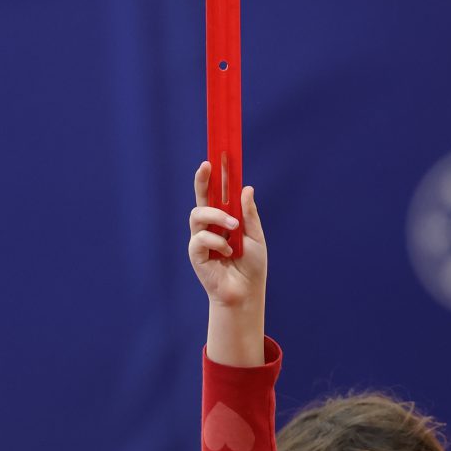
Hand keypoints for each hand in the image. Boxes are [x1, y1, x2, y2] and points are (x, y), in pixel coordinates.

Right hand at [186, 164, 266, 311]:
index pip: (217, 194)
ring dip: (217, 216)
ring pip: (198, 214)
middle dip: (202, 180)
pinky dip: (218, 242)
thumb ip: (248, 214)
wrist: (246, 292)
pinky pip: (201, 238)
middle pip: (201, 198)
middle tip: (206, 166)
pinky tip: (228, 252)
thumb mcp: (255, 236)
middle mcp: (210, 227)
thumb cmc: (252, 266)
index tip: (217, 157)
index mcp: (224, 220)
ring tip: (234, 227)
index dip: (216, 177)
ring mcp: (201, 239)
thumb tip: (246, 188)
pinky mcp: (196, 254)